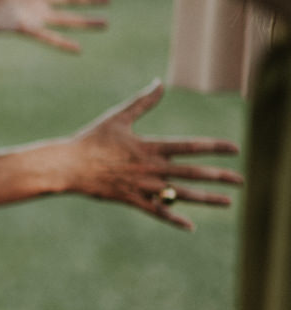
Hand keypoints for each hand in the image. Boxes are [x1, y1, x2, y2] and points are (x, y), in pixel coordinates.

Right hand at [68, 81, 241, 229]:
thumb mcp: (118, 117)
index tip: (235, 149)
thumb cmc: (92, 140)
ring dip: (207, 199)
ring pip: (181, 195)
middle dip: (220, 177)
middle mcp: (151, 167)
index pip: (190, 146)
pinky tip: (190, 226)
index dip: (215, 147)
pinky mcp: (132, 199)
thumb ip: (142, 102)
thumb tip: (160, 82)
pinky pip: (157, 211)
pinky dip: (174, 219)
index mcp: (150, 146)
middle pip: (193, 173)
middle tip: (242, 181)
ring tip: (227, 202)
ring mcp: (143, 186)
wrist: (68, 166)